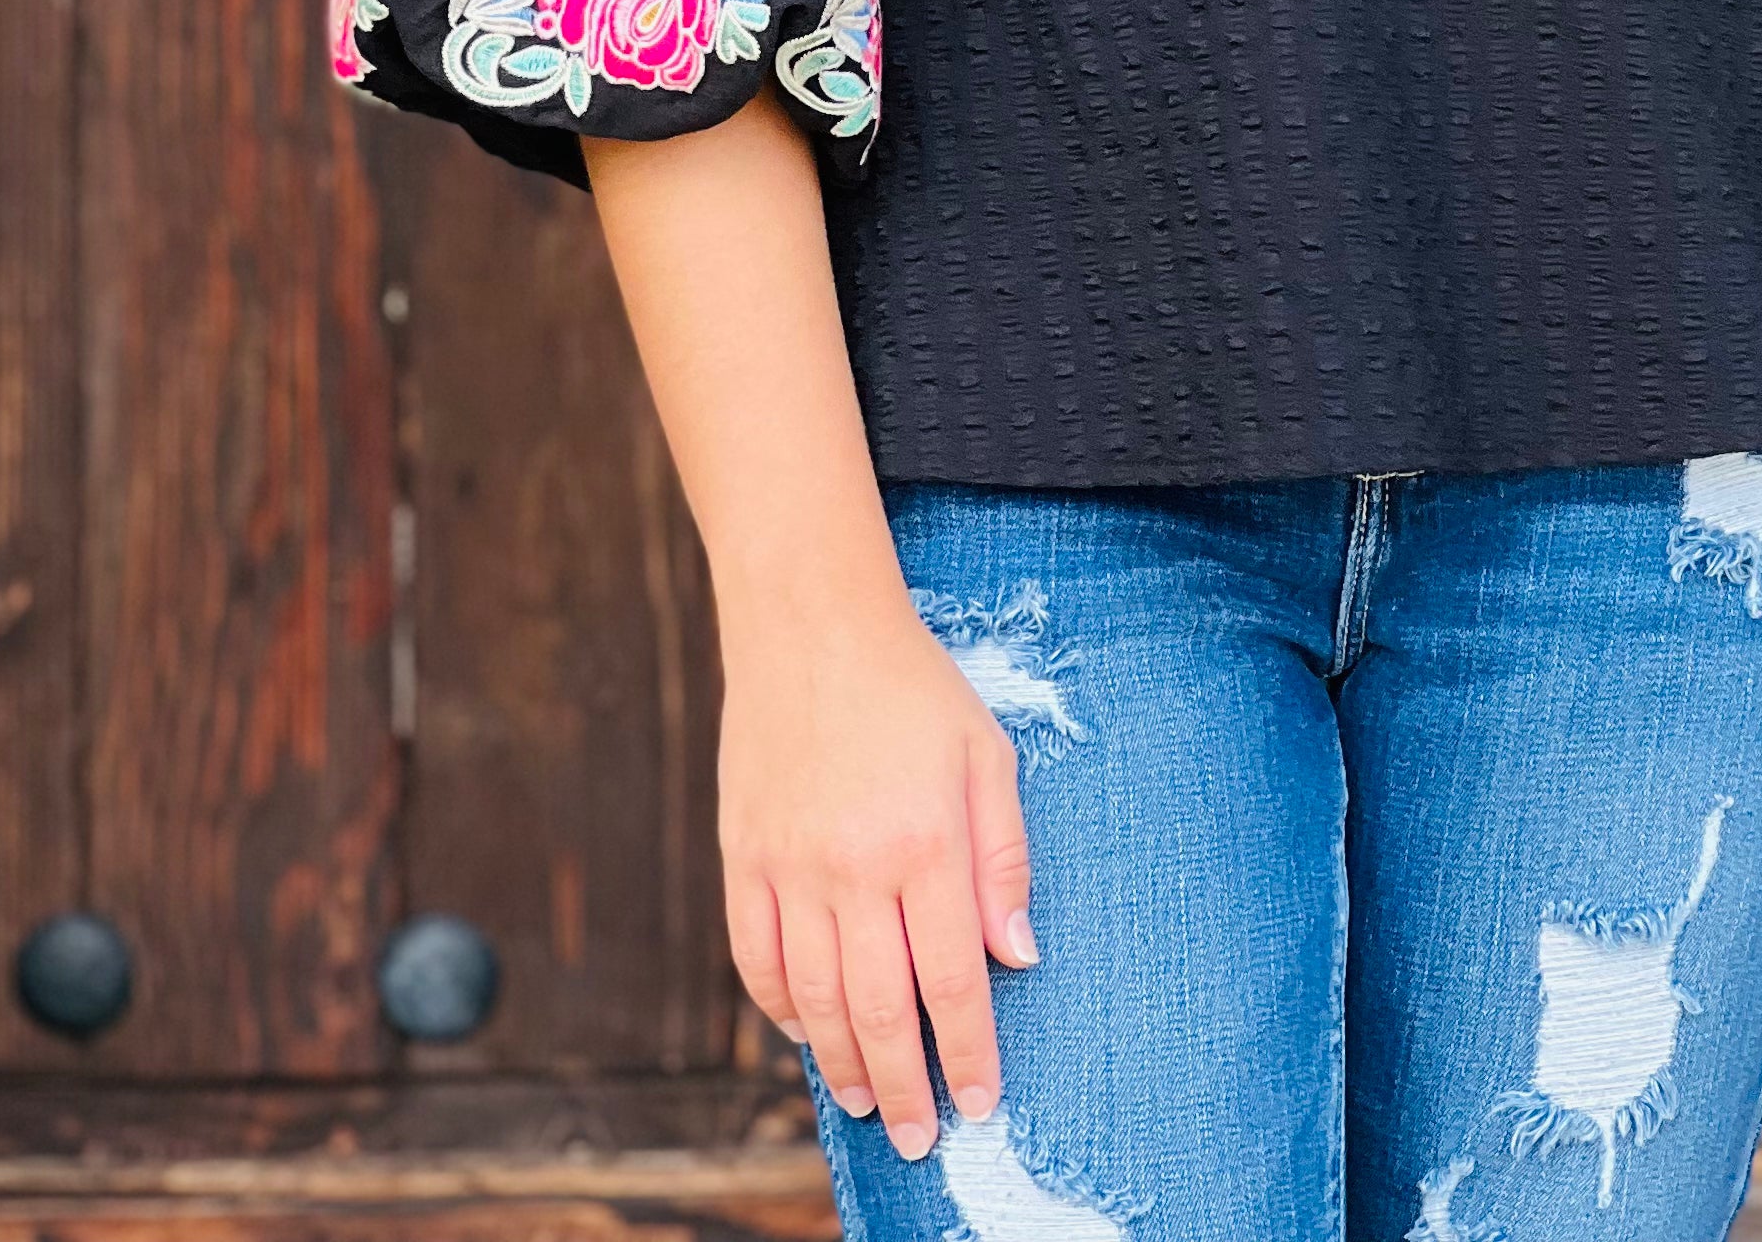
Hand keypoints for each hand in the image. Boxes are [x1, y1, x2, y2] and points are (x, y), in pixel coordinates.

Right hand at [719, 591, 1032, 1158]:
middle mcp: (853, 867)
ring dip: (843, 1064)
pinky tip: (808, 1036)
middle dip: (905, 1085)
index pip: (952, 979)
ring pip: (814, 999)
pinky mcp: (744, 858)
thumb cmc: (912, 688)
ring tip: (867, 1102)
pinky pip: (756, 959)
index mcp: (925, 842)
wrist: (811, 625)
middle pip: (879, 1009)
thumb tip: (1017, 956)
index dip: (968, 1052)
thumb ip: (1004, 858)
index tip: (980, 1102)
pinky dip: (782, 1011)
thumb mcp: (986, 754)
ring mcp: (789, 867)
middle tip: (919, 1135)